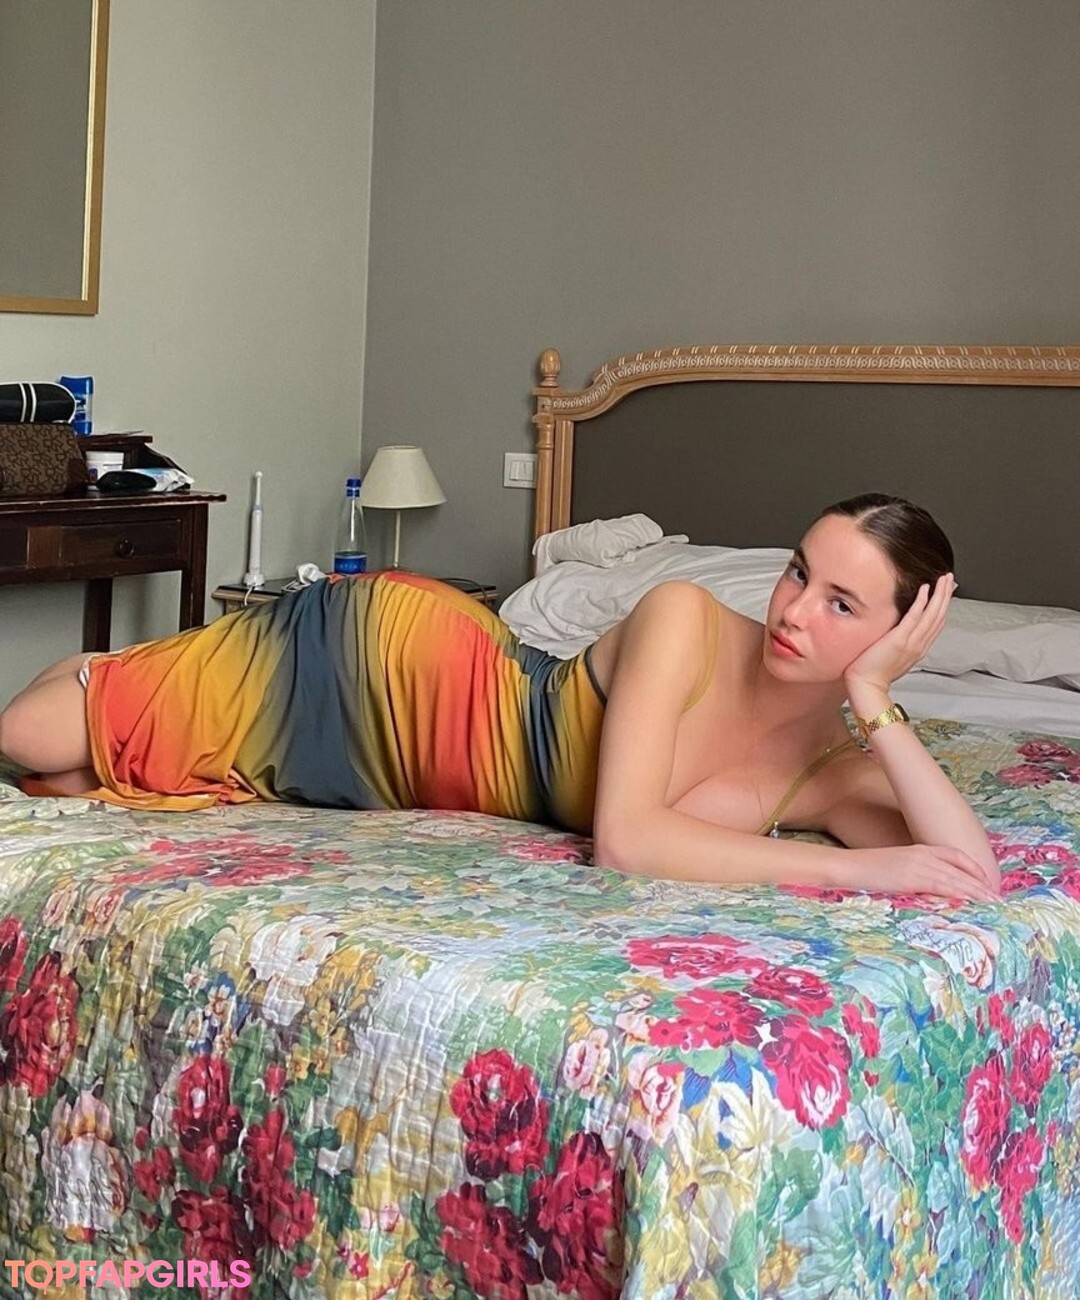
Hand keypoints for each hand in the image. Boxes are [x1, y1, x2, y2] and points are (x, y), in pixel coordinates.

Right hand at [835, 842, 1000, 901]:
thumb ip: (915, 874)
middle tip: (998, 900)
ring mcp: (919, 865)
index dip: (975, 870)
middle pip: (962, 869)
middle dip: (982, 885)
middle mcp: (924, 854)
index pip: (957, 856)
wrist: (848, 866)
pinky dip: (959, 895)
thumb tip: (928, 889)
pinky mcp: (913, 877)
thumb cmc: (866, 870)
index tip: (987, 884)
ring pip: (957, 879)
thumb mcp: (895, 868)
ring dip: (977, 893)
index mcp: (920, 849)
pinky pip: (943, 886)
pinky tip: (970, 904)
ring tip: (992, 905)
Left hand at [844, 572, 955, 696]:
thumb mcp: (893, 657)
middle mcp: (919, 645)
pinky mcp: (900, 639)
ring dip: (940, 594)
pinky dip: (922, 602)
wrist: (866, 686)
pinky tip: (926, 589)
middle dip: (946, 595)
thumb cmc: (873, 674)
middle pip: (939, 616)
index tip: (946, 592)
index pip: (936, 624)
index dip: (943, 606)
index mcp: (919, 649)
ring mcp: (911, 642)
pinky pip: (915, 616)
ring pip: (932, 614)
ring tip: (944, 579)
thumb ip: (900, 644)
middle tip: (950, 578)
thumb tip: (898, 632)